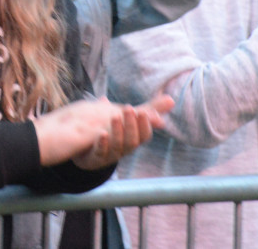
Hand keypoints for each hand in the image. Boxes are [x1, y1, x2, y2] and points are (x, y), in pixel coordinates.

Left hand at [34, 95, 173, 169]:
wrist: (85, 151)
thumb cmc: (113, 132)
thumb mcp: (129, 119)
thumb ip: (148, 110)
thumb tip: (171, 99)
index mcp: (132, 139)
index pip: (144, 135)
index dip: (145, 125)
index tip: (144, 111)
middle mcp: (124, 149)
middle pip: (133, 141)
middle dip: (132, 125)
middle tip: (130, 109)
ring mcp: (110, 155)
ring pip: (118, 147)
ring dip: (118, 131)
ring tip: (115, 117)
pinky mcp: (95, 158)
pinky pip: (100, 153)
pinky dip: (102, 143)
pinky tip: (102, 133)